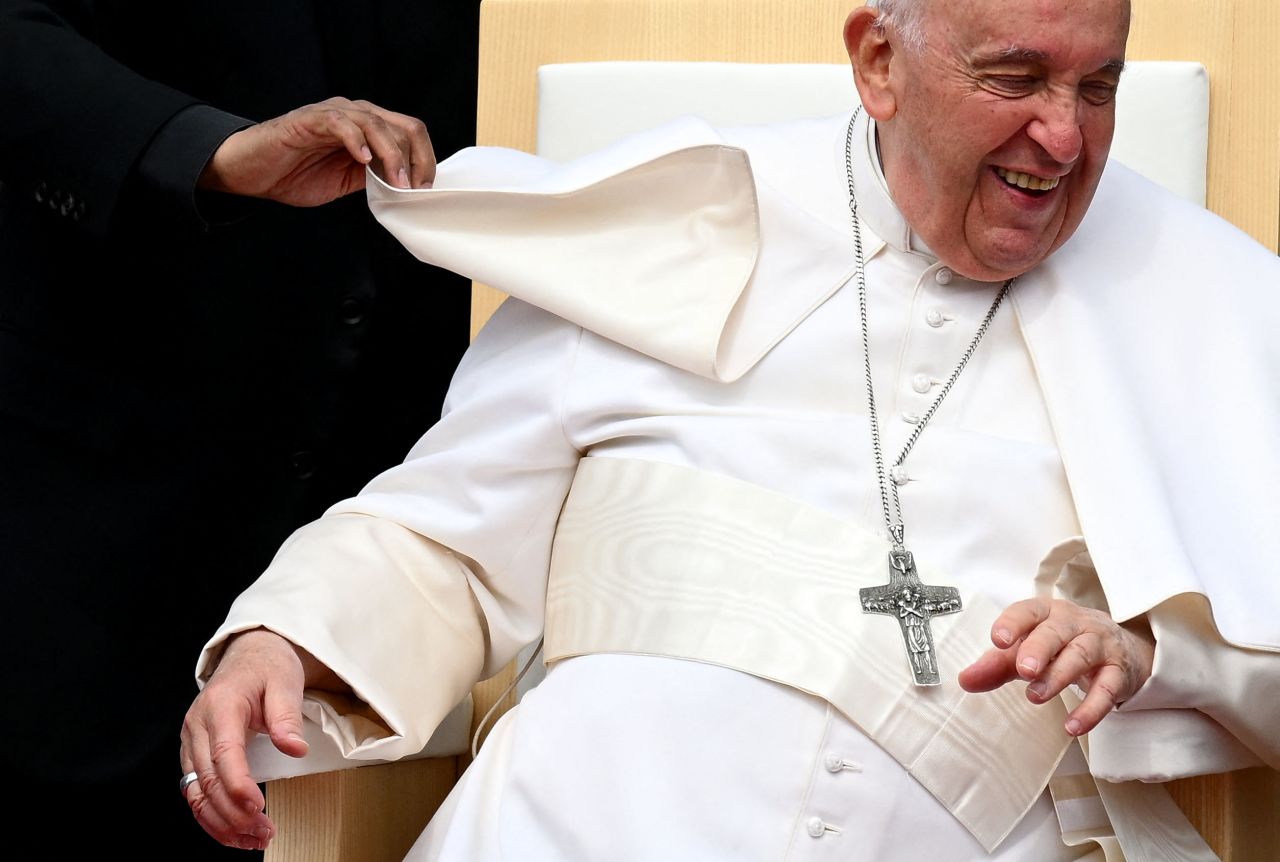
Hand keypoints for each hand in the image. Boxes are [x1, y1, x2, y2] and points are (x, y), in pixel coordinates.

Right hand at [179, 628, 341, 849]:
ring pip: (195, 793)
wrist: (250, 654)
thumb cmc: (267, 667)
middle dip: (233, 813)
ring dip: (221, 822)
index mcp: (220, 706)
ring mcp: (191, 741)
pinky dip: (211, 815)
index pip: (224, 754)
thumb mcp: (285, 683)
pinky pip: (195, 791)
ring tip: (251, 840)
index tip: (258, 808)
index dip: (239, 786)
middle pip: (207, 780)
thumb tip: (295, 749)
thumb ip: (287, 717)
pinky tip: (232, 831)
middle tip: (263, 833)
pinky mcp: (194, 753)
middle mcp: (198, 726)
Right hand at [198, 97, 435, 204]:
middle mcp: (355, 114)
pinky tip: (363, 160)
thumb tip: (405, 186)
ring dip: (391, 155)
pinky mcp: (309, 120)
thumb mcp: (348, 182)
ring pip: (375, 123)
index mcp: (368, 128)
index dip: (424, 160)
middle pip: (402, 125)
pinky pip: (340, 123)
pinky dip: (357, 140)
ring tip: (396, 182)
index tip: (424, 189)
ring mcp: (332, 114)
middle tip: (414, 188)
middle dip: (415, 159)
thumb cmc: (296, 174)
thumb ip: (375, 177)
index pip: (410, 134)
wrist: (254, 172)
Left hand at [958, 598, 1154, 736]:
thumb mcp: (1029, 649)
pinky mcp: (1119, 672)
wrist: (1123, 648)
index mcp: (1047, 612)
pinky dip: (1091, 709)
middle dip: (1038, 649)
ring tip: (1036, 696)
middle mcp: (1075, 623)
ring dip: (1058, 676)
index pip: (1028, 610)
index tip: (998, 639)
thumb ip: (997, 664)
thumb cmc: (1063, 645)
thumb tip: (965, 679)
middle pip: (1056, 631)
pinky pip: (1107, 689)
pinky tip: (1073, 726)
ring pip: (1081, 655)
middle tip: (1022, 670)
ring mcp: (1100, 645)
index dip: (1013, 622)